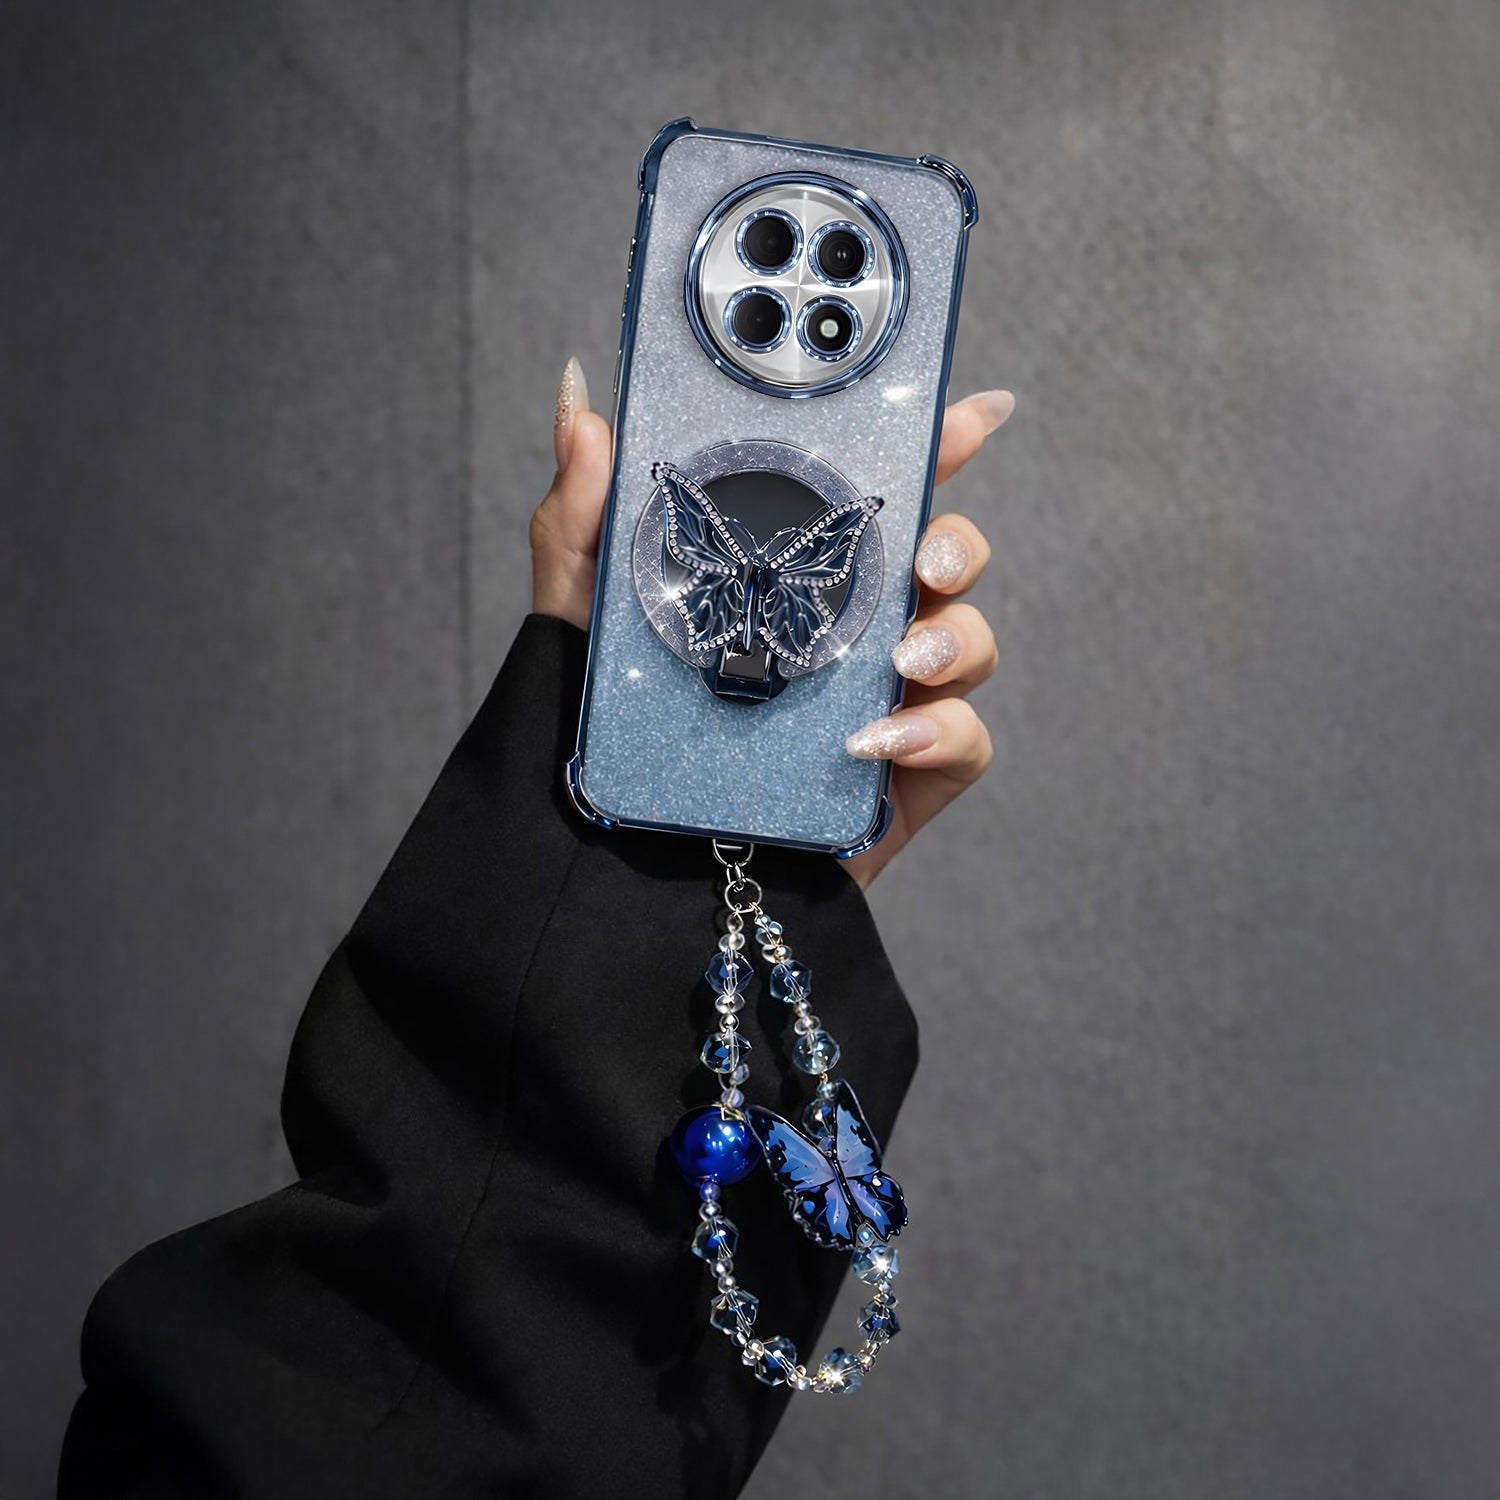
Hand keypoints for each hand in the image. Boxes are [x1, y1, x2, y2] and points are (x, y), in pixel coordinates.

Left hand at [532, 356, 1012, 886]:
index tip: (972, 412)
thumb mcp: (584, 612)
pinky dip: (938, 732)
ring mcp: (884, 701)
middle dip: (960, 544)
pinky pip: (965, 742)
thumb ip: (583, 512)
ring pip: (970, 644)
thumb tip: (579, 401)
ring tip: (900, 660)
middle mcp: (851, 628)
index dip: (937, 447)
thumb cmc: (617, 728)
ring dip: (955, 641)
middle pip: (946, 560)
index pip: (880, 498)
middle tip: (925, 560)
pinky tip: (877, 741)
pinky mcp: (903, 777)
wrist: (626, 861)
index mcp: (797, 574)